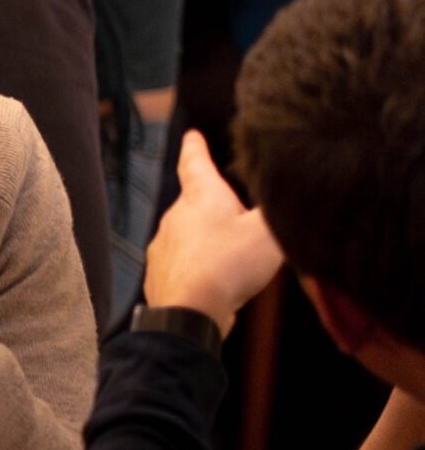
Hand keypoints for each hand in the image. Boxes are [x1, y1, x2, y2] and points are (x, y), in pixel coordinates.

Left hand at [143, 130, 283, 336]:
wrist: (189, 313)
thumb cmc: (229, 264)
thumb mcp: (267, 233)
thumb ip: (278, 211)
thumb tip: (289, 194)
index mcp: (200, 196)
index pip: (195, 161)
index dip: (196, 147)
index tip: (192, 136)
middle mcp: (175, 215)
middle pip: (195, 202)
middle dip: (213, 206)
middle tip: (237, 216)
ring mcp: (163, 246)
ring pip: (188, 235)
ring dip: (206, 241)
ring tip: (231, 258)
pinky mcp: (160, 275)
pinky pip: (182, 265)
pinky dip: (197, 269)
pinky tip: (214, 283)